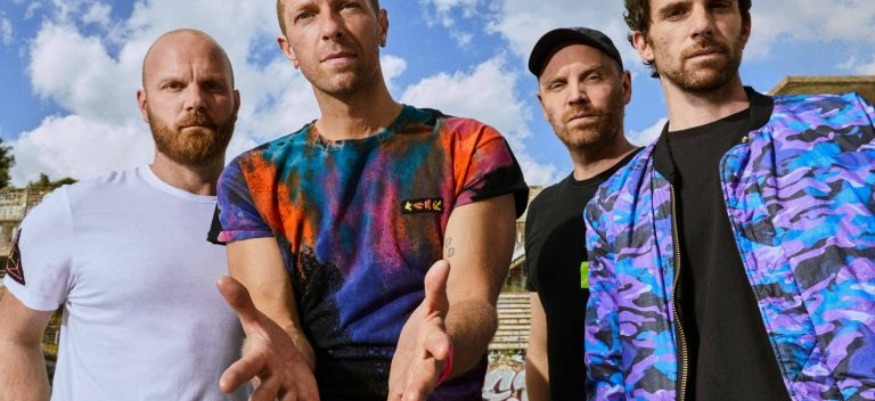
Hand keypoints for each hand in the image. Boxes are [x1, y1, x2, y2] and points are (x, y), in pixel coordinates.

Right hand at [217, 276, 319, 400]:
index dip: (235, 376)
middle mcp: (269, 380)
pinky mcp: (303, 396)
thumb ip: (241, 303)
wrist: (286, 358)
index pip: (243, 368)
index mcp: (258, 361)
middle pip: (262, 395)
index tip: (224, 385)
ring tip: (293, 400)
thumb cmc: (267, 340)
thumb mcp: (256, 320)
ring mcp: (286, 391)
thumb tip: (221, 278)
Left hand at [387, 260, 453, 400]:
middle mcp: (430, 362)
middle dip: (420, 386)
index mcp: (436, 339)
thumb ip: (436, 287)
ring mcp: (418, 376)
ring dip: (409, 398)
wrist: (446, 349)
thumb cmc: (437, 324)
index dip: (440, 344)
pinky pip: (400, 397)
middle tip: (412, 399)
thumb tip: (444, 262)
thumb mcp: (436, 305)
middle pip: (426, 374)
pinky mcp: (404, 385)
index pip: (438, 340)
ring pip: (414, 390)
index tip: (443, 350)